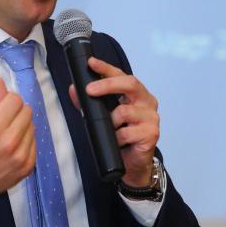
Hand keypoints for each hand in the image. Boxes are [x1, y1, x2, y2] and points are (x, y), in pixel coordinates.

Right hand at [0, 77, 35, 209]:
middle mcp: (10, 141)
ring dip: (22, 125)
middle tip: (5, 120)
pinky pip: (34, 142)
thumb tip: (1, 81)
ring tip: (8, 134)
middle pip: (27, 110)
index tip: (2, 106)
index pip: (15, 100)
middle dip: (16, 111)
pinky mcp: (29, 166)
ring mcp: (21, 155)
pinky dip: (26, 140)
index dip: (8, 100)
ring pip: (33, 125)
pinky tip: (13, 146)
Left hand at [69, 57, 158, 186]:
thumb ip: (88, 103)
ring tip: (109, 129)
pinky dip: (117, 137)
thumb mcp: (102, 117)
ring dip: (110, 121)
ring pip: (124, 112)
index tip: (91, 63)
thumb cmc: (121, 136)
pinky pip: (127, 132)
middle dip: (107, 85)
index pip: (122, 75)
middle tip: (89, 90)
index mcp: (136, 94)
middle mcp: (147, 101)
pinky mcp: (151, 133)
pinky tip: (117, 141)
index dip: (106, 68)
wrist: (133, 163)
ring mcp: (151, 117)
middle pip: (130, 84)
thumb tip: (74, 89)